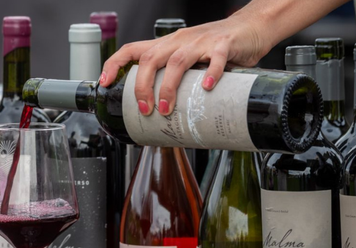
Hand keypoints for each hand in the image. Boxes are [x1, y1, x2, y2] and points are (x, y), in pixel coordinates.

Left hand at [100, 14, 269, 116]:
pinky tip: (206, 88)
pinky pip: (216, 59)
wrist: (251, 27)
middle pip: (151, 58)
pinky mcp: (225, 45)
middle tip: (145, 109)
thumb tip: (160, 113)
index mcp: (168, 45)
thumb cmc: (217, 47)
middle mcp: (180, 41)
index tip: (104, 83)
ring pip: (177, 61)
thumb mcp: (189, 59)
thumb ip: (175, 79)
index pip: (132, 49)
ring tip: (167, 108)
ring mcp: (202, 42)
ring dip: (168, 87)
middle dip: (142, 86)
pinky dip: (211, 73)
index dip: (115, 64)